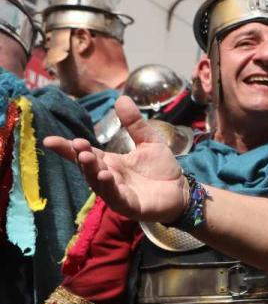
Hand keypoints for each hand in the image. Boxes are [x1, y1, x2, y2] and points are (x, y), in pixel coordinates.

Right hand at [43, 96, 184, 221]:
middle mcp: (109, 177)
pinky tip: (106, 176)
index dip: (67, 148)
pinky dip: (109, 188)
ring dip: (91, 171)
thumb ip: (135, 123)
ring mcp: (117, 193)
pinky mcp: (129, 205)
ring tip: (87, 157)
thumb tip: (122, 98)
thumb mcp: (149, 141)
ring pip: (98, 183)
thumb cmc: (161, 168)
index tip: (49, 140)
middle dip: (80, 156)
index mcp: (110, 162)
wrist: (181, 190)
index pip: (85, 153)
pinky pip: (115, 197)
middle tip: (77, 145)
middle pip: (88, 168)